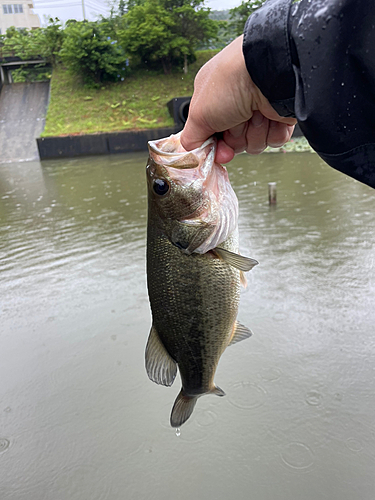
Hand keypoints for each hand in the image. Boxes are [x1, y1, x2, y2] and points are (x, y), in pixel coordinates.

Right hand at [180, 36, 296, 162]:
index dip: (216, 146)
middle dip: (237, 138)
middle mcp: (236, 105)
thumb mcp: (198, 114)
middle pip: (234, 143)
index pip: (212, 136)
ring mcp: (259, 111)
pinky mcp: (280, 117)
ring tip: (256, 113)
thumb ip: (190, 137)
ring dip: (256, 133)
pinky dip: (274, 131)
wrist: (269, 72)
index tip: (218, 148)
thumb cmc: (230, 83)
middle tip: (238, 120)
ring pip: (255, 143)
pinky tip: (271, 116)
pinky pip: (275, 140)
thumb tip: (191, 151)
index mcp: (214, 99)